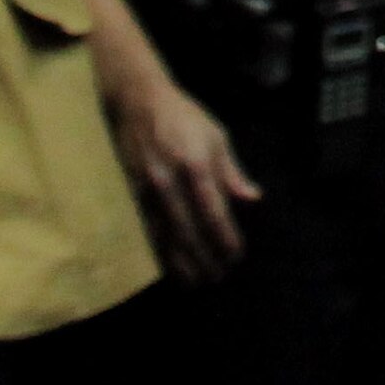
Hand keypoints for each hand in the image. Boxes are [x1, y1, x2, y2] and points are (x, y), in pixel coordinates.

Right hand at [99, 51, 261, 281]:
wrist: (138, 102)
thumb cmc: (184, 118)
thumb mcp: (216, 137)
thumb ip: (232, 172)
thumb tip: (253, 199)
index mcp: (196, 165)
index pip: (213, 212)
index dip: (225, 238)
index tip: (236, 255)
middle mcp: (170, 181)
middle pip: (190, 231)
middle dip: (205, 257)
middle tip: (219, 277)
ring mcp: (148, 190)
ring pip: (166, 235)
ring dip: (182, 262)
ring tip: (196, 282)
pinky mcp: (132, 194)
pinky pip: (147, 229)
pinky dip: (159, 251)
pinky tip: (168, 266)